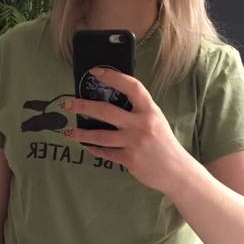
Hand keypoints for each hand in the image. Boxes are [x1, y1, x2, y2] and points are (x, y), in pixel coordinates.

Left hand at [60, 67, 189, 193]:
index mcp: (149, 110)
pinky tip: (87, 146)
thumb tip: (113, 101)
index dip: (113, 77)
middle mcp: (141, 124)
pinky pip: (106, 153)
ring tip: (67, 131)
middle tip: (67, 103)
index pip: (131, 87)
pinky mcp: (129, 159)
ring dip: (81, 134)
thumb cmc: (163, 143)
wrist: (176, 170)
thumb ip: (138, 111)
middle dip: (83, 106)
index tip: (95, 72)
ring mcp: (134, 142)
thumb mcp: (155, 121)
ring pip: (100, 136)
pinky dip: (95, 149)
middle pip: (106, 111)